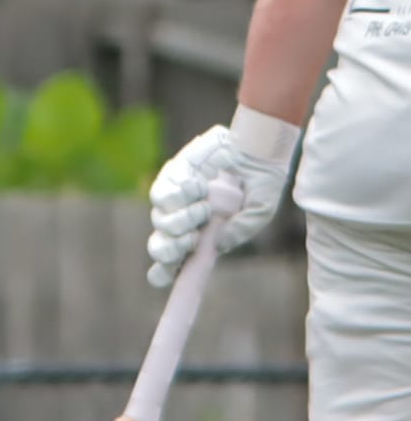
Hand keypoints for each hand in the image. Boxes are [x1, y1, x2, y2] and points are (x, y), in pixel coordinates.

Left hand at [146, 110, 298, 286]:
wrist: (260, 143)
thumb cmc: (261, 178)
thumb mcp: (260, 209)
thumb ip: (243, 229)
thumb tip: (218, 245)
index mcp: (202, 234)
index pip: (174, 260)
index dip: (163, 272)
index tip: (162, 278)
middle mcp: (184, 219)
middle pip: (160, 245)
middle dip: (170, 250)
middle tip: (191, 240)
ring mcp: (174, 198)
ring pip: (159, 220)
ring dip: (181, 220)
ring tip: (204, 208)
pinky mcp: (170, 175)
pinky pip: (161, 194)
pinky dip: (180, 195)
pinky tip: (200, 187)